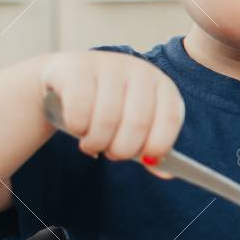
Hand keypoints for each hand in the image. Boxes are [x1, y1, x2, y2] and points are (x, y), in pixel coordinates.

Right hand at [39, 50, 184, 175]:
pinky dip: (78, 128)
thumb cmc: (109, 109)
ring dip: (97, 142)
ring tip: (92, 143)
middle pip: (138, 122)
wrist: (68, 80)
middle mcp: (139, 71)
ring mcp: (109, 65)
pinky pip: (80, 110)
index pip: (170, 117)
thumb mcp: (134, 126)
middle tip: (112, 154)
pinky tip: (78, 128)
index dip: (159, 144)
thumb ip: (150, 149)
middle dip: (123, 149)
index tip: (147, 160)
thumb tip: (166, 173)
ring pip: (107, 119)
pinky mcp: (78, 68)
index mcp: (161, 86)